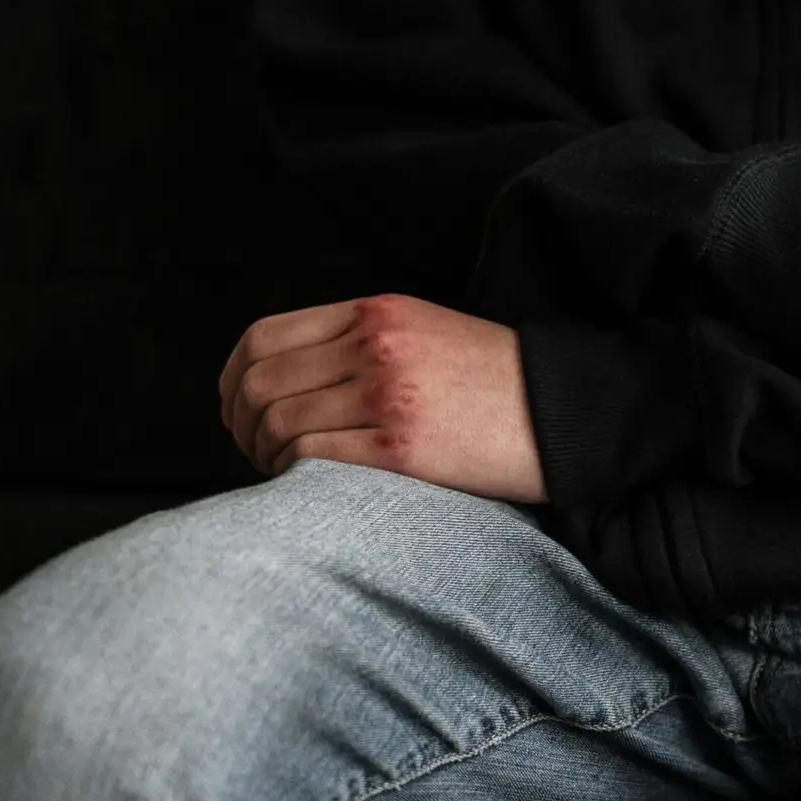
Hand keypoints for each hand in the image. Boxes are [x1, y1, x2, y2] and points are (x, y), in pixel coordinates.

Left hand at [217, 294, 547, 502]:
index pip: (264, 337)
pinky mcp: (402, 446)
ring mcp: (387, 394)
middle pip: (260, 383)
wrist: (567, 413)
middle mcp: (374, 345)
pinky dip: (292, 477)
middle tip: (254, 451)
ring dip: (264, 456)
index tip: (237, 409)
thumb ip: (361, 341)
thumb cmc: (498, 382)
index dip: (233, 380)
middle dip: (240, 425)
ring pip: (278, 424)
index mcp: (375, 312)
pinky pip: (312, 459)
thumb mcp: (426, 331)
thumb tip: (290, 379)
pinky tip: (305, 488)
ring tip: (280, 474)